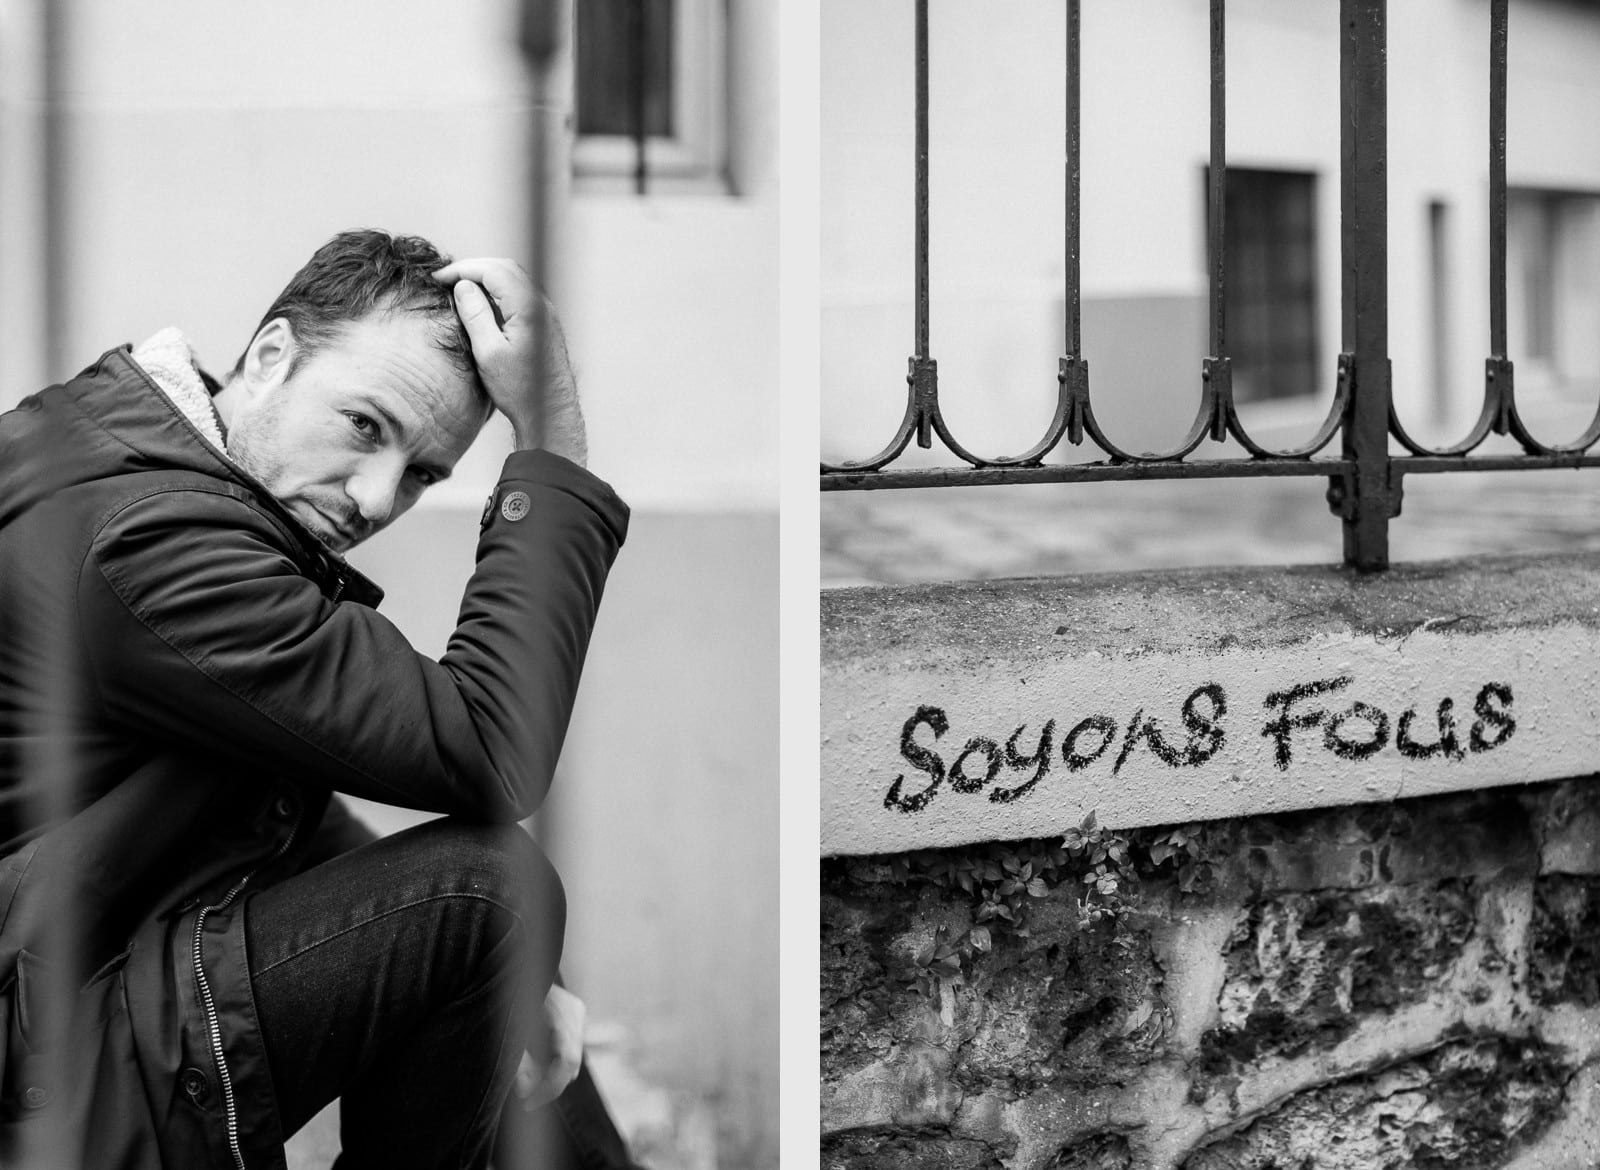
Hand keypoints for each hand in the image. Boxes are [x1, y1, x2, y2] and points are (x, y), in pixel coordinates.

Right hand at [433, 258, 587, 465]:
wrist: (550, 412)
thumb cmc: (520, 389)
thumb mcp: (488, 353)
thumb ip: (475, 315)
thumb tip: (463, 286)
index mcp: (527, 307)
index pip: (492, 270)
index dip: (462, 269)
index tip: (438, 279)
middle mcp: (541, 304)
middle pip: (504, 268)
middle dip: (472, 269)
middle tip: (445, 280)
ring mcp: (545, 313)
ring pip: (512, 280)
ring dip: (485, 279)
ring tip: (458, 289)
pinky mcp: (544, 323)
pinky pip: (519, 295)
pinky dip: (497, 292)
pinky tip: (480, 304)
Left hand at [514, 984, 586, 1110]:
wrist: (510, 966)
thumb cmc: (506, 996)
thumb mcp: (509, 1031)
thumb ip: (517, 1062)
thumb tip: (524, 1091)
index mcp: (562, 1012)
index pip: (568, 1061)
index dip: (550, 1088)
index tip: (528, 1103)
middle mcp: (576, 1012)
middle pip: (572, 1062)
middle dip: (549, 1083)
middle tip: (524, 1097)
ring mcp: (577, 1012)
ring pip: (571, 1057)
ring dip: (550, 1071)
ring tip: (525, 1075)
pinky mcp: (573, 1014)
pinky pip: (569, 1047)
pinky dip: (552, 1059)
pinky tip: (533, 1057)